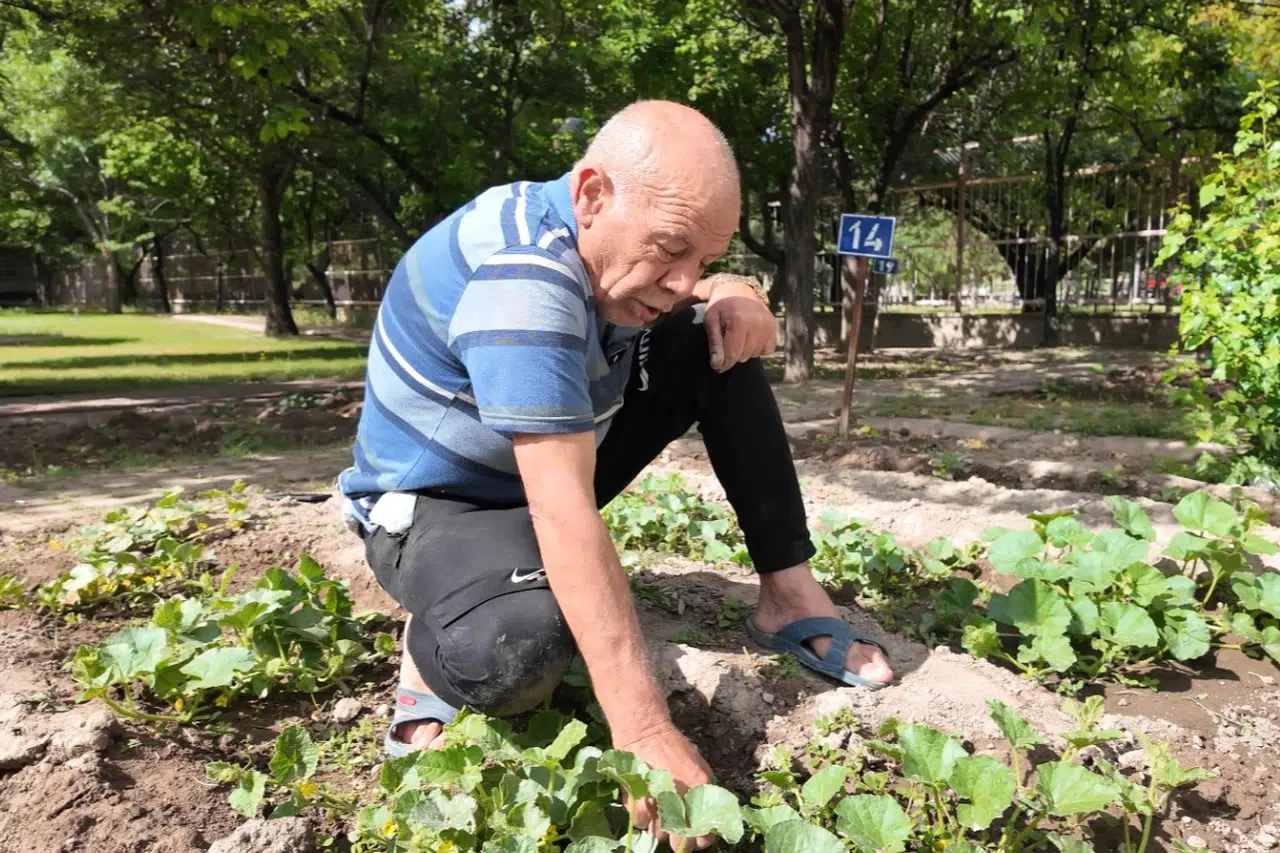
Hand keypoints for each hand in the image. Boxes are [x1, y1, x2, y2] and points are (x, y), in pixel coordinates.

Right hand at [615, 722, 715, 850]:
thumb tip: (705, 818)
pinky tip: (644, 803)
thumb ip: (703, 794)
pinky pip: (640, 823)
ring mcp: (657, 804)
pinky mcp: (636, 802)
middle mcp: (680, 802)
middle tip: (676, 832)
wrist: (645, 732)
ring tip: (658, 811)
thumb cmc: (674, 747)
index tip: (696, 838)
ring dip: (659, 827)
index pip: (704, 836)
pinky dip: (642, 816)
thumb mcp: (699, 767)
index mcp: (700, 791)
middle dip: (679, 841)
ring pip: (659, 834)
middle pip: (680, 844)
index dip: (699, 841)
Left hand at [702, 274, 775, 371]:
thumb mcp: (711, 321)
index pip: (733, 354)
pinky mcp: (774, 327)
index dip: (723, 364)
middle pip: (744, 356)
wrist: (738, 290)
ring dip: (745, 351)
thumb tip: (717, 364)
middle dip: (733, 355)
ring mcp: (767, 325)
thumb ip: (714, 343)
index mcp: (739, 321)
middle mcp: (757, 323)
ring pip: (755, 354)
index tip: (717, 365)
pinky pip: (767, 350)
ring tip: (738, 338)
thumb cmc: (721, 306)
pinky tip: (750, 338)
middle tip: (727, 343)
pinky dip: (757, 348)